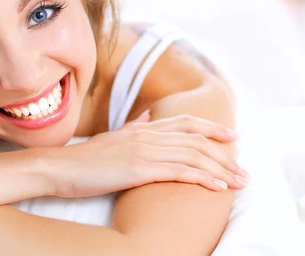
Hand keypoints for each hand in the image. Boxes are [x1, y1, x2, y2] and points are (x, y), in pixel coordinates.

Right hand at [42, 112, 248, 197]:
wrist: (58, 168)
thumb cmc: (84, 158)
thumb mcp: (112, 138)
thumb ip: (133, 127)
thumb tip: (146, 117)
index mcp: (143, 128)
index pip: (186, 123)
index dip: (213, 128)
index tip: (234, 137)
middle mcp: (148, 135)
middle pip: (197, 140)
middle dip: (226, 156)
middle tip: (245, 171)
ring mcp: (144, 151)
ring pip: (193, 156)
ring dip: (221, 170)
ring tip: (240, 183)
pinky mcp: (138, 169)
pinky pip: (178, 172)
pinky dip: (201, 178)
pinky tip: (217, 187)